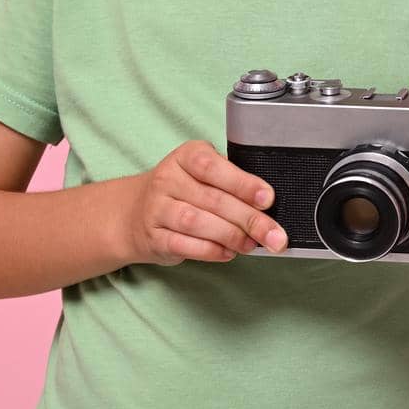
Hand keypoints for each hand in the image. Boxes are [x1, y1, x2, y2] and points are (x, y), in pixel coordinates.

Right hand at [120, 140, 288, 265]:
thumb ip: (232, 182)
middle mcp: (168, 179)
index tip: (268, 199)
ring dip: (230, 236)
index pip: (214, 167)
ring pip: (197, 222)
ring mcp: (157, 209)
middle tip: (275, 235)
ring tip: (252, 244)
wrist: (133, 213)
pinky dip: (211, 251)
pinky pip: (184, 245)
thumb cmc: (184, 190)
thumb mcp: (204, 174)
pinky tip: (228, 252)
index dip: (243, 183)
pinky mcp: (153, 237)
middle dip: (249, 219)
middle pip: (213, 199)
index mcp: (186, 156)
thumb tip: (268, 205)